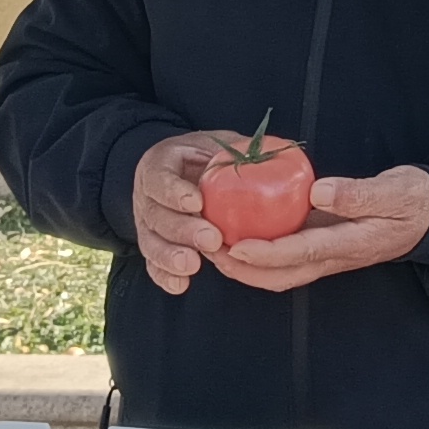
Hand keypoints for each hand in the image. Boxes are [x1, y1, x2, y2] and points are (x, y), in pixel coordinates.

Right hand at [126, 129, 232, 294]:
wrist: (179, 173)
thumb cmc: (204, 158)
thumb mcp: (216, 144)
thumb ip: (238, 150)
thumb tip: (282, 153)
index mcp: (159, 164)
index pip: (159, 177)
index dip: (174, 191)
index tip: (197, 201)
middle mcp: (146, 196)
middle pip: (157, 216)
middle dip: (182, 229)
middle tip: (211, 239)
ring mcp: (147, 224)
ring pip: (151, 243)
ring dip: (171, 256)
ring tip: (192, 265)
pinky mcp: (153, 246)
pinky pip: (153, 264)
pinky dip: (165, 276)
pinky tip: (180, 285)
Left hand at [207, 165, 428, 290]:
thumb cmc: (413, 199)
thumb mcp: (395, 190)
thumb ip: (358, 194)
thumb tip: (317, 191)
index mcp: (352, 244)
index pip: (303, 252)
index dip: (266, 253)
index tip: (235, 245)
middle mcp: (336, 258)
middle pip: (283, 275)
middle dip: (244, 269)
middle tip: (210, 251)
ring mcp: (329, 257)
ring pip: (282, 274)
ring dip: (247, 268)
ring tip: (216, 249)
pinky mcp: (324, 249)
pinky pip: (287, 260)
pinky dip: (260, 255)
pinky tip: (240, 236)